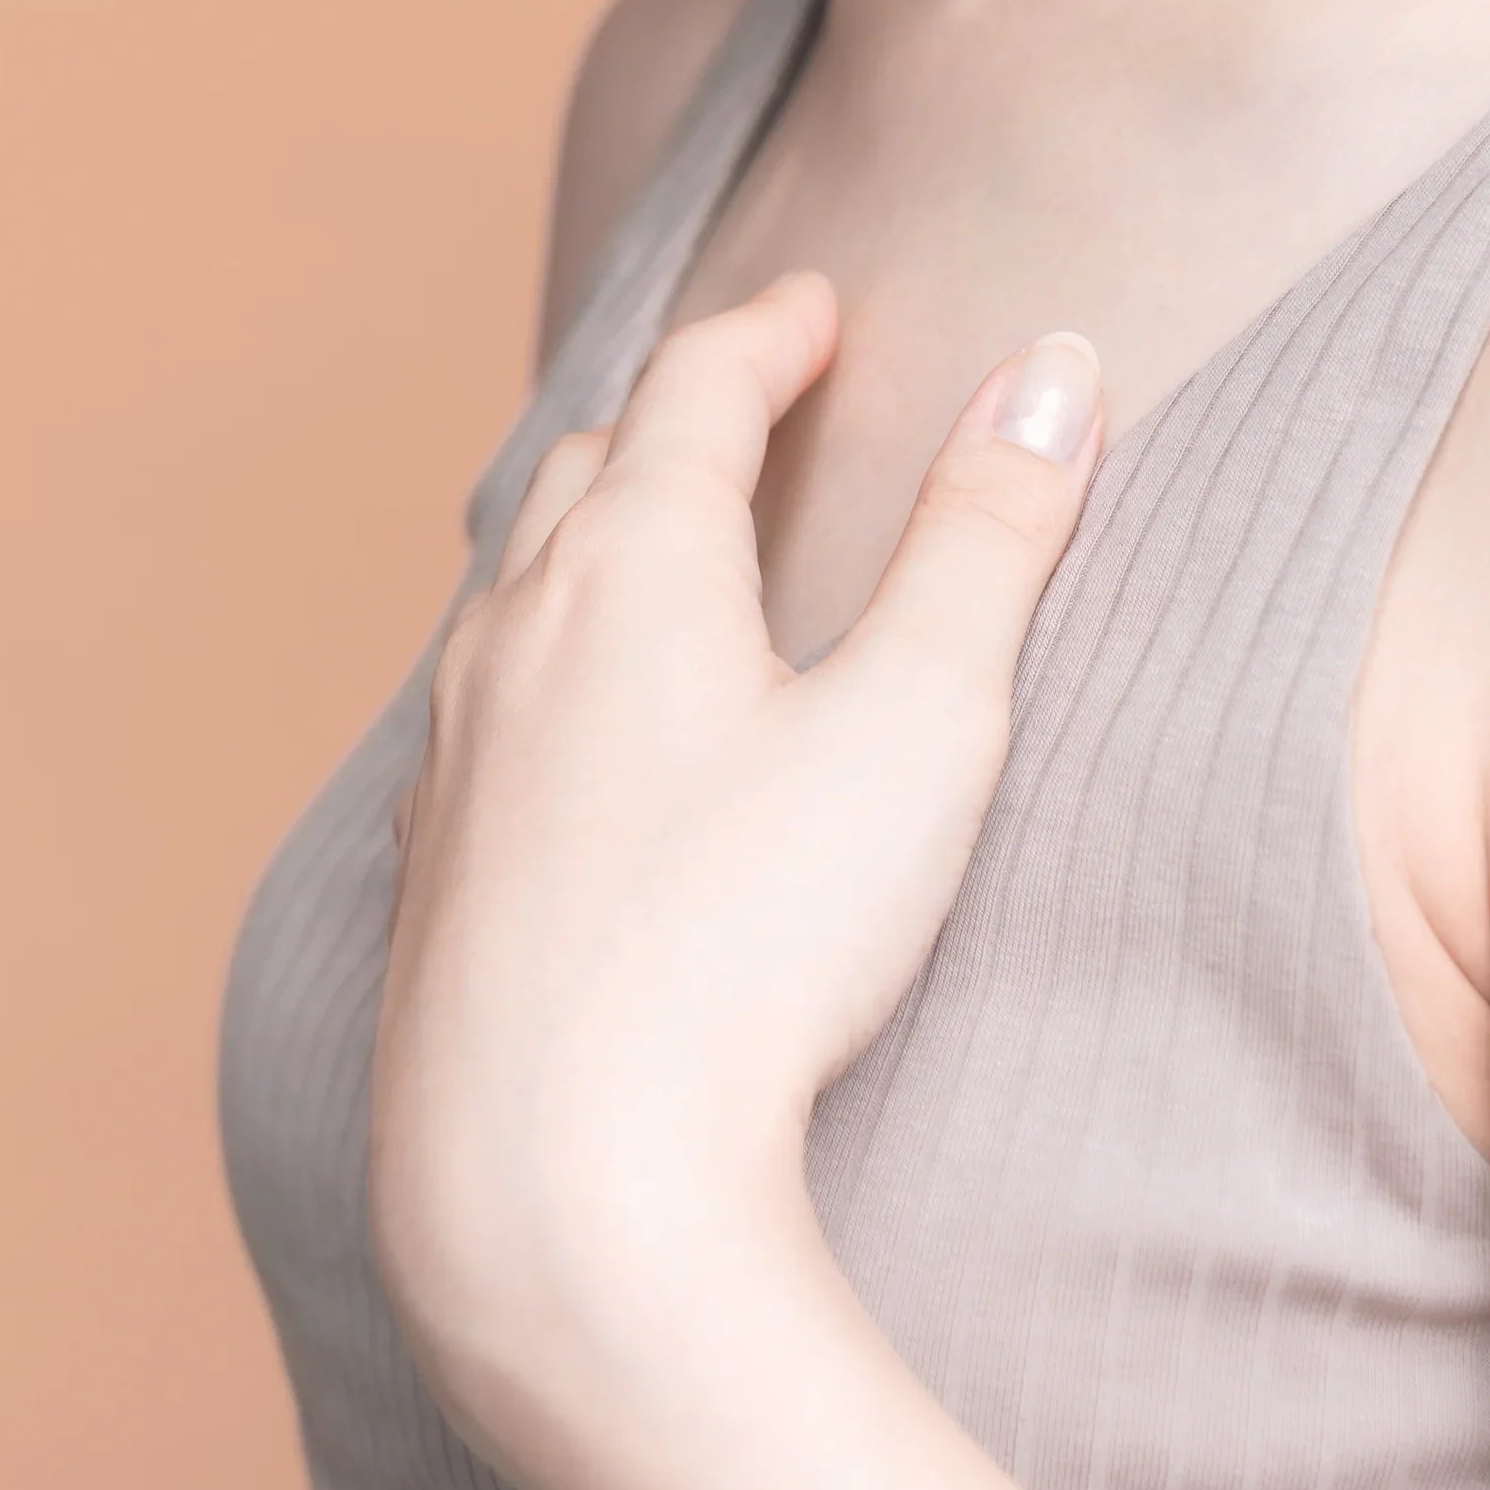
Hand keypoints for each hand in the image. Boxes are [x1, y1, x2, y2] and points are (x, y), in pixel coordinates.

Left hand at [365, 272, 1104, 1437]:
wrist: (561, 1174)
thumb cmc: (754, 945)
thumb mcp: (920, 722)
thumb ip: (987, 538)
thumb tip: (1052, 370)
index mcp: (632, 564)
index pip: (695, 390)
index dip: (769, 337)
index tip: (817, 315)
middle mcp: (518, 633)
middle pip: (585, 467)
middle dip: (672, 415)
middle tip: (744, 395)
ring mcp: (457, 752)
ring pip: (513, 585)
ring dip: (588, 529)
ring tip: (650, 533)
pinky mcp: (438, 868)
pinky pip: (480, 708)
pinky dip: (540, 658)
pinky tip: (564, 724)